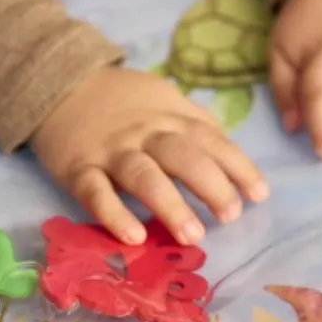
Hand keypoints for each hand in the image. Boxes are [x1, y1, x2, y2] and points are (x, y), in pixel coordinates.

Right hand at [29, 68, 268, 245]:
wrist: (60, 83)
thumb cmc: (121, 101)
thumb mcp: (163, 98)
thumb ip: (195, 123)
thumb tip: (231, 154)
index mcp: (169, 117)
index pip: (210, 139)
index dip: (237, 166)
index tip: (260, 194)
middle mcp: (144, 133)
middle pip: (181, 156)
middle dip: (210, 185)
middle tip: (232, 216)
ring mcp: (111, 151)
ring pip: (143, 176)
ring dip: (170, 205)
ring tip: (193, 235)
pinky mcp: (78, 168)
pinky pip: (95, 192)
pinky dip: (113, 214)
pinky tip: (132, 237)